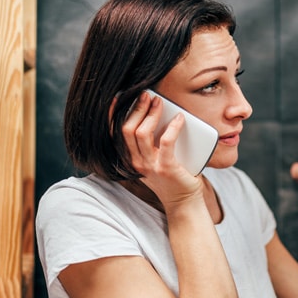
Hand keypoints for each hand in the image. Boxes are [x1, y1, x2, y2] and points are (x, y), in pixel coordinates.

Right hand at [123, 91, 203, 206]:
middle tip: (147, 95)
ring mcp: (150, 166)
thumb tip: (157, 115)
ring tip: (159, 102)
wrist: (184, 202)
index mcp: (131, 159)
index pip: (115, 134)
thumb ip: (152, 144)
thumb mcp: (155, 160)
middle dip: (136, 108)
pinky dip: (173, 127)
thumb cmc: (173, 178)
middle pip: (127, 129)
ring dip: (151, 113)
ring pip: (142, 132)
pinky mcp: (166, 167)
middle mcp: (136, 162)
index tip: (118, 98)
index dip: (114, 115)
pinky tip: (180, 118)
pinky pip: (166, 141)